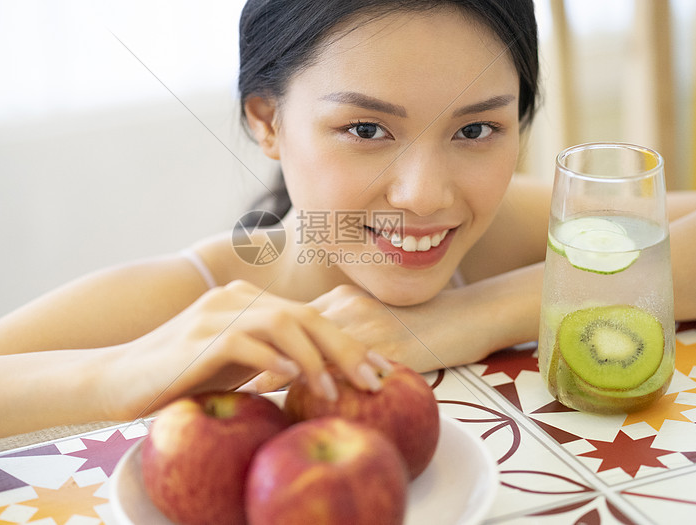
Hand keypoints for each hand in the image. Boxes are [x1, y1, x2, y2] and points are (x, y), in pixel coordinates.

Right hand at [96, 280, 389, 419]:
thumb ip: (271, 359)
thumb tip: (321, 376)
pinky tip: (289, 379)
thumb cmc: (181, 377)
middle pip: (306, 315)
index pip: (311, 316)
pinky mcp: (197, 338)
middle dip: (346, 348)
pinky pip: (244, 342)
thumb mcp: (235, 365)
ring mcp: (215, 314)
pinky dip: (271, 359)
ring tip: (332, 391)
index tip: (379, 371)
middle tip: (373, 380)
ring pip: (282, 323)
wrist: (118, 379)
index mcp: (248, 301)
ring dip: (314, 358)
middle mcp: (236, 298)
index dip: (348, 342)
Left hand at [241, 283, 458, 393]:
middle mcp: (345, 305)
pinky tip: (301, 396)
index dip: (260, 343)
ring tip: (250, 390)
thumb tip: (309, 368)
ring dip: (281, 369)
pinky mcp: (387, 342)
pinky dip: (321, 381)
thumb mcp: (376, 323)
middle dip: (259, 354)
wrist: (467, 316)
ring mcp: (365, 322)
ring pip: (314, 347)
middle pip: (292, 332)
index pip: (287, 323)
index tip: (230, 360)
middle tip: (228, 375)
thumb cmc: (420, 325)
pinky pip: (349, 365)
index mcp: (338, 300)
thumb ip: (342, 337)